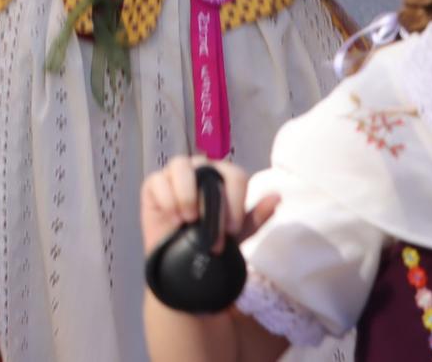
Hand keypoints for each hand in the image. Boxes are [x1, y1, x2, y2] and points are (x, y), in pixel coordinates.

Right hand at [140, 157, 274, 256]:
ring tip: (189, 219)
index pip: (234, 175)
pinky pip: (158, 181)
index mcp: (223, 178)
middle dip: (211, 203)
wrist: (184, 265)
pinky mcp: (153, 184)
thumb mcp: (238, 234)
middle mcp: (200, 170)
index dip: (235, 200)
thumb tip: (278, 196)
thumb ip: (257, 216)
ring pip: (180, 166)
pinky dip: (167, 199)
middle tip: (211, 231)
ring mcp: (175, 175)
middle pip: (207, 169)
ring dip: (186, 194)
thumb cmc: (212, 243)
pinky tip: (173, 218)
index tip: (231, 229)